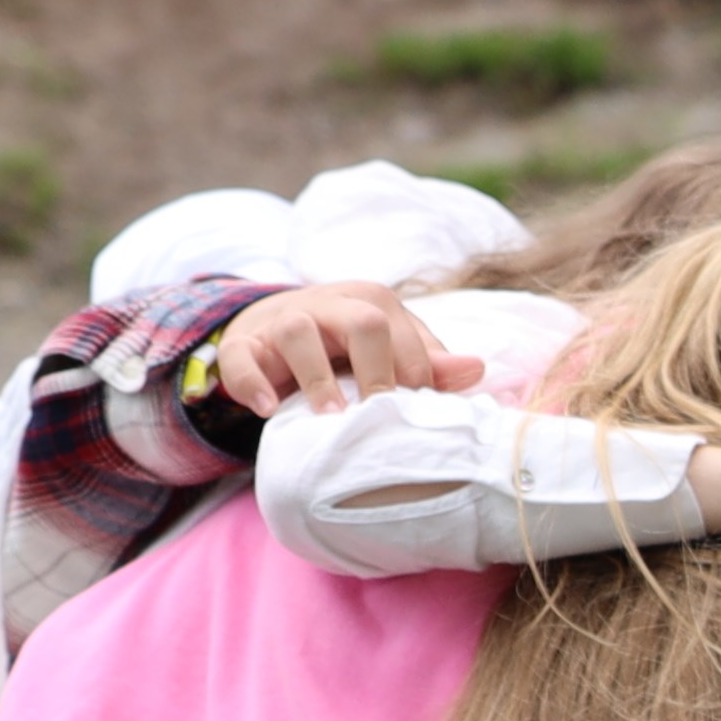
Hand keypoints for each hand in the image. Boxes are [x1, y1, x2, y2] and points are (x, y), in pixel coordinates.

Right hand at [207, 284, 473, 418]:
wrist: (271, 328)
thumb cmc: (344, 347)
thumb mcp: (385, 349)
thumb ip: (427, 361)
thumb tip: (478, 369)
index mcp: (370, 302)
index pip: (402, 333)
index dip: (416, 375)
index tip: (420, 415)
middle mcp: (328, 305)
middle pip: (362, 321)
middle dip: (379, 369)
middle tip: (383, 415)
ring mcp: (282, 321)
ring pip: (298, 332)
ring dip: (318, 378)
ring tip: (331, 418)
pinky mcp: (244, 344)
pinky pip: (242, 357)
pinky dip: (252, 381)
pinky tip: (267, 409)